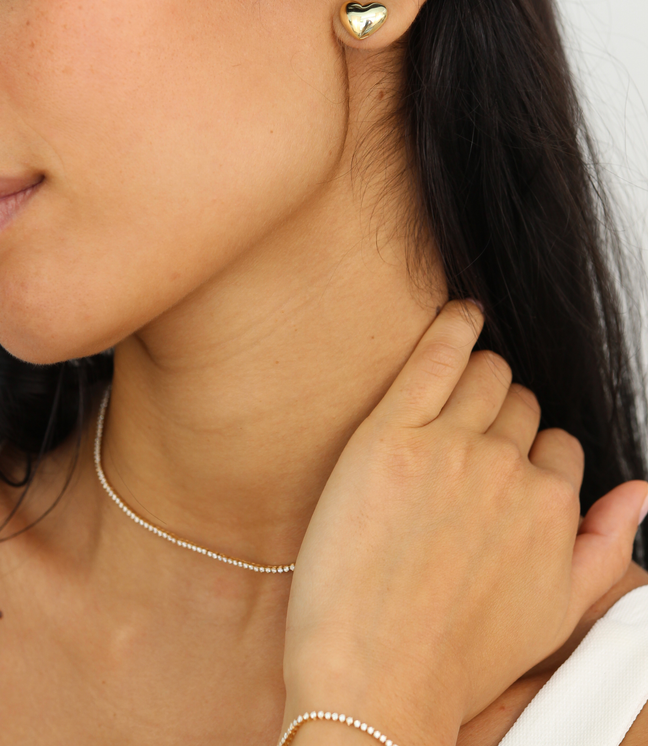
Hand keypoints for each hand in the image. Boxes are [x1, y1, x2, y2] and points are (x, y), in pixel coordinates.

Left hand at [282, 300, 647, 744]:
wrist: (374, 679)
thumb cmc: (453, 655)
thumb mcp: (556, 613)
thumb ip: (604, 545)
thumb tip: (639, 495)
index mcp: (552, 507)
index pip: (556, 446)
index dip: (527, 456)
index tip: (499, 464)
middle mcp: (509, 471)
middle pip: (521, 407)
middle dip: (502, 418)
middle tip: (467, 439)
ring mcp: (450, 448)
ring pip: (486, 377)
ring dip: (479, 376)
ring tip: (457, 391)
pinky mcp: (389, 436)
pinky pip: (436, 355)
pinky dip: (453, 325)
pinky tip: (459, 315)